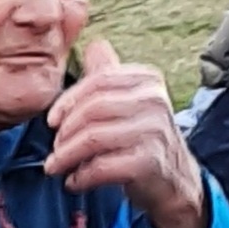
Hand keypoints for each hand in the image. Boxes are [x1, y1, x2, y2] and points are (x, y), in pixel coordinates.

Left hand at [45, 36, 207, 227]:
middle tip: (54, 149)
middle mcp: (155, 101)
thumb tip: (94, 45)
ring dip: (67, 156)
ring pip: (93, 138)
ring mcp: (154, 132)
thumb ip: (109, 74)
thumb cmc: (145, 139)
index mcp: (147, 80)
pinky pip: (102, 166)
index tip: (52, 121)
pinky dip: (81, 176)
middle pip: (93, 109)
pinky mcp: (150, 162)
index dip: (68, 102)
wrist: (176, 182)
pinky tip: (75, 182)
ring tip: (56, 167)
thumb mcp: (131, 100)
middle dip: (65, 132)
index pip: (97, 82)